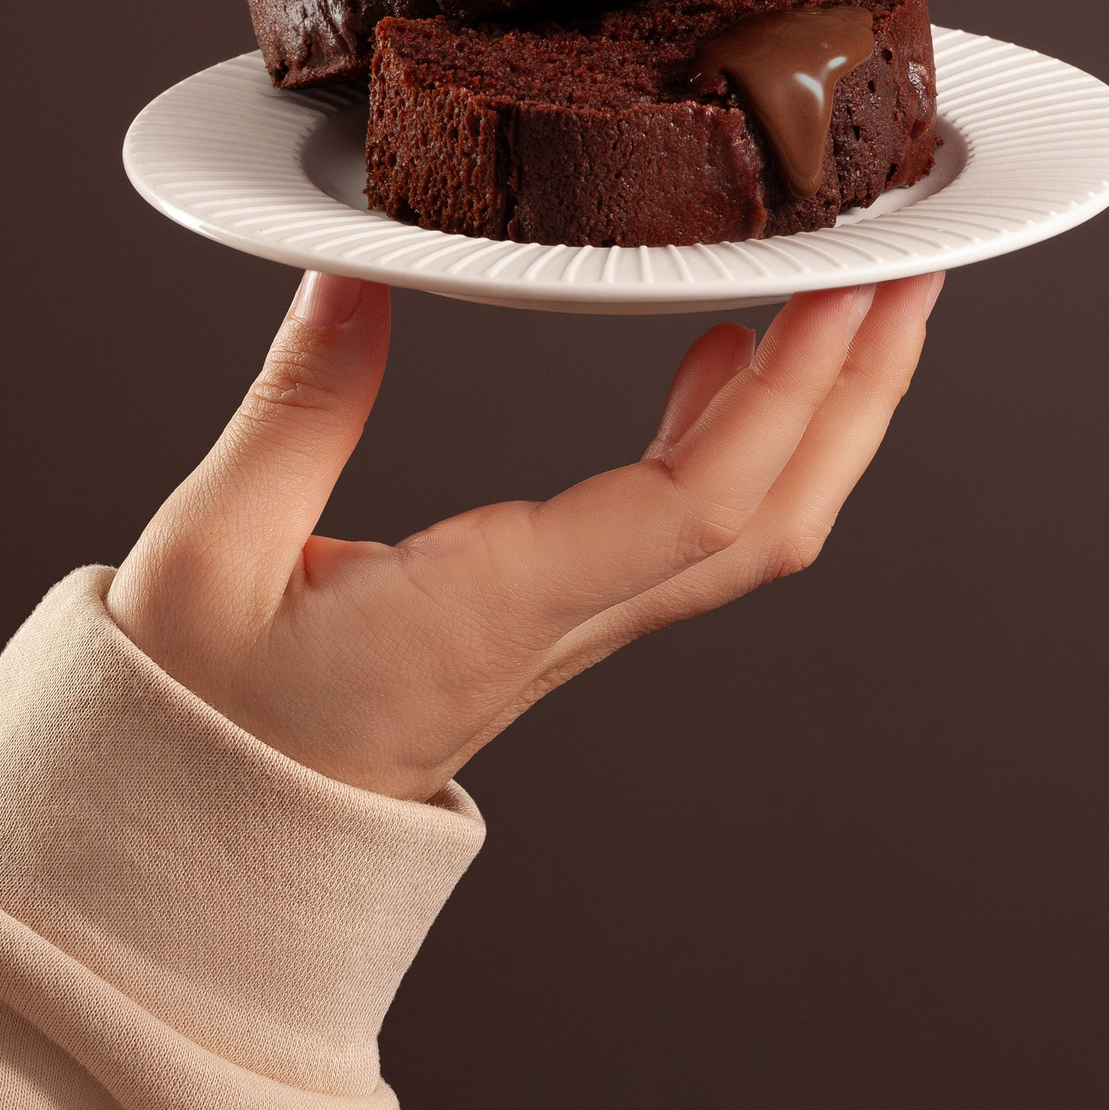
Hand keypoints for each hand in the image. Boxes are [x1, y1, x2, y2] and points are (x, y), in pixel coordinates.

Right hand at [106, 268, 944, 801]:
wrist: (199, 845)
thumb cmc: (196, 721)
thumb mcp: (210, 551)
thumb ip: (298, 403)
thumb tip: (360, 265)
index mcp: (495, 610)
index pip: (698, 506)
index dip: (791, 395)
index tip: (844, 288)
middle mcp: (565, 625)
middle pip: (774, 518)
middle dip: (861, 390)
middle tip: (912, 264)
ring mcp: (575, 628)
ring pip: (750, 527)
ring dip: (822, 412)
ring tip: (851, 291)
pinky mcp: (558, 617)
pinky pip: (691, 528)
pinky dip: (739, 433)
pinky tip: (723, 353)